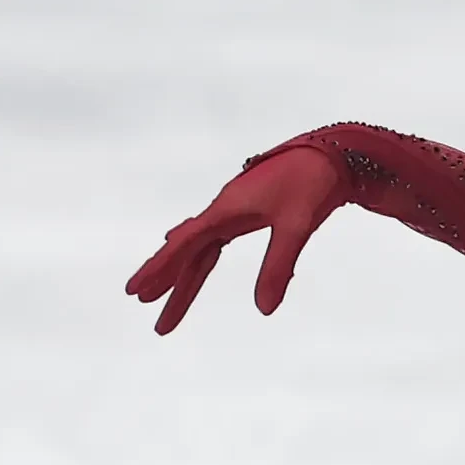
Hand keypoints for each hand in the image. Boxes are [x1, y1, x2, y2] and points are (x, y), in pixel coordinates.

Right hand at [123, 144, 357, 334]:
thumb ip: (278, 267)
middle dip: (166, 282)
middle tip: (143, 307)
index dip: (159, 270)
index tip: (136, 291)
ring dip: (182, 274)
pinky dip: (199, 255)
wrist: (328, 155)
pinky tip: (192, 259)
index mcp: (225, 212)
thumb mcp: (296, 227)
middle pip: (187, 254)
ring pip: (199, 249)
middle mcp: (221, 212)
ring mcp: (231, 211)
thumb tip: (264, 310)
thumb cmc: (310, 185)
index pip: (184, 246)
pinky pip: (214, 239)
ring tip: (158, 297)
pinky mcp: (245, 211)